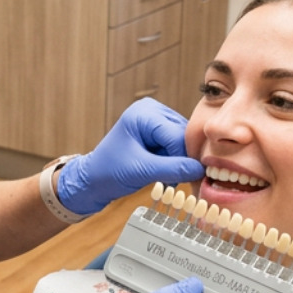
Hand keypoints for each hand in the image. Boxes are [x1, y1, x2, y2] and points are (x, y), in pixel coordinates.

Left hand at [54, 98, 203, 215]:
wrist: (92, 181)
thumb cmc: (108, 172)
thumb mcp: (142, 171)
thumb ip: (172, 168)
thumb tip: (200, 169)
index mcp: (144, 113)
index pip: (177, 134)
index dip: (185, 158)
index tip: (193, 178)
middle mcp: (152, 111)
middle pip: (182, 137)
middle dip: (181, 160)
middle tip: (177, 181)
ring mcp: (155, 122)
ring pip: (182, 143)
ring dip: (179, 163)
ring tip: (167, 178)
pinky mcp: (157, 134)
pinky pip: (177, 147)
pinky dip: (174, 163)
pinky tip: (166, 174)